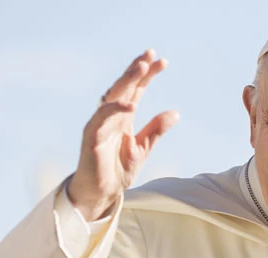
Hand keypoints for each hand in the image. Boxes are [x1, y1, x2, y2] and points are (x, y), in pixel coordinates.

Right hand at [69, 49, 178, 220]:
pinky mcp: (92, 137)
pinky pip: (102, 119)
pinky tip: (131, 104)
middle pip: (124, 87)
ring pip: (112, 96)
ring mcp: (99, 124)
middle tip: (150, 54)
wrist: (101, 192)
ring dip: (126, 81)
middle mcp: (110, 116)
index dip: (147, 75)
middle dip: (136, 70)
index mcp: (123, 117)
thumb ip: (156, 129)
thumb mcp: (142, 148)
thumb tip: (175, 113)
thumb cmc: (117, 169)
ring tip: (141, 68)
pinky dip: (115, 109)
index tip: (162, 61)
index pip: (136, 90)